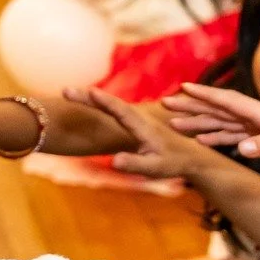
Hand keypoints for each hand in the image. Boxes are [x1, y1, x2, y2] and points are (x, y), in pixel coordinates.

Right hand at [65, 86, 207, 179]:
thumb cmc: (174, 164)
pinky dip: (98, 103)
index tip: (89, 91)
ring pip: (112, 104)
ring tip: (69, 94)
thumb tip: (114, 160)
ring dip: (90, 98)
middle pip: (111, 104)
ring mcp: (138, 118)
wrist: (194, 156)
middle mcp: (140, 118)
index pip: (122, 112)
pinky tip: (86, 100)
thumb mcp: (156, 169)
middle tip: (65, 90)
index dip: (105, 101)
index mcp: (144, 128)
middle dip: (88, 97)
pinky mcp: (136, 121)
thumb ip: (136, 164)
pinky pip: (114, 109)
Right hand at [161, 82, 259, 161]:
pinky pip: (238, 136)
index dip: (205, 96)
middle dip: (193, 106)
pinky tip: (207, 139)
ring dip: (201, 122)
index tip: (181, 88)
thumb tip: (242, 147)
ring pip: (225, 123)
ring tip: (177, 123)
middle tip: (165, 104)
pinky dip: (220, 137)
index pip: (230, 102)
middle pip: (221, 110)